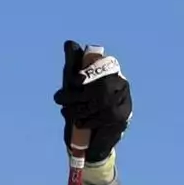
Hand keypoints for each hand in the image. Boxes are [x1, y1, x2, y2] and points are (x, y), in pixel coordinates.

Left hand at [53, 40, 132, 162]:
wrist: (88, 142)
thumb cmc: (79, 107)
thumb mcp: (72, 85)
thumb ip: (72, 64)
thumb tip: (70, 42)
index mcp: (112, 73)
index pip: (105, 65)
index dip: (89, 72)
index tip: (74, 81)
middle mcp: (122, 85)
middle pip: (99, 86)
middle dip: (75, 94)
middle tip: (60, 99)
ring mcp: (124, 102)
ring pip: (97, 102)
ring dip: (76, 109)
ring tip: (68, 112)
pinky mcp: (121, 118)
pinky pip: (99, 117)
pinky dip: (85, 121)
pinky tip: (80, 123)